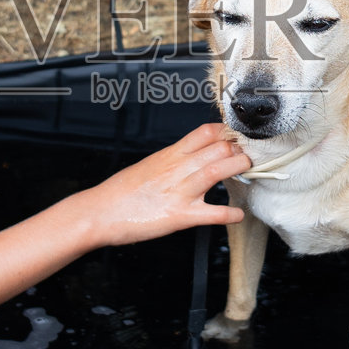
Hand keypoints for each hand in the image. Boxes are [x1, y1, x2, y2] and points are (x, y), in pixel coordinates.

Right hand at [75, 123, 248, 246]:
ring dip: (240, 168)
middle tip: (249, 157)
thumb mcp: (148, 166)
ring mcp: (179, 191)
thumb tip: (190, 158)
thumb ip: (172, 161)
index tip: (239, 138)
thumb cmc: (120, 192)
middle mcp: (176, 169)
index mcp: (169, 155)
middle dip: (240, 150)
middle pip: (218, 148)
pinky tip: (238, 214)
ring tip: (250, 172)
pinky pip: (212, 213)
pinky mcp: (179, 216)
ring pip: (218, 170)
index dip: (227, 133)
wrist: (99, 212)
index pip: (205, 132)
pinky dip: (230, 214)